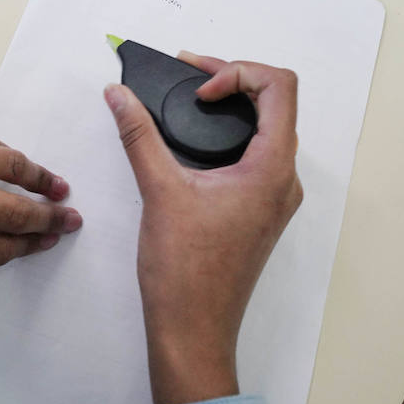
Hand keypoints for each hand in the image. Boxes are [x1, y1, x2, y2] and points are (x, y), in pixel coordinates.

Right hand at [104, 53, 301, 403]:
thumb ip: (138, 134)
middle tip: (187, 77)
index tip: (197, 93)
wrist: (193, 331)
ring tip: (188, 100)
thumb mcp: (159, 190)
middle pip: (276, 103)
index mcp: (272, 169)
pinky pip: (258, 155)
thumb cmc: (184, 271)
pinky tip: (193, 141)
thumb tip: (119, 94)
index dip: (237, 72)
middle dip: (232, 80)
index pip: (279, 87)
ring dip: (233, 107)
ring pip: (268, 129)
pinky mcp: (260, 211)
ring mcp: (275, 197)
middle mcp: (284, 179)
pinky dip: (230, 135)